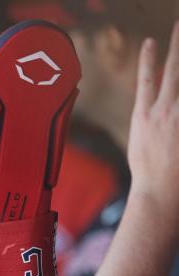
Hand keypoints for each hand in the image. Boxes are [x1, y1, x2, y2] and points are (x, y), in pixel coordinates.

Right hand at [127, 23, 178, 214]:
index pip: (146, 80)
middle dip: (176, 47)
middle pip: (172, 71)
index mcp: (144, 117)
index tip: (150, 41)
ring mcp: (178, 118)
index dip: (148, 59)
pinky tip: (177, 86)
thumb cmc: (149, 175)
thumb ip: (150, 125)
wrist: (158, 192)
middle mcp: (162, 112)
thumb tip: (153, 116)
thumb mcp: (141, 145)